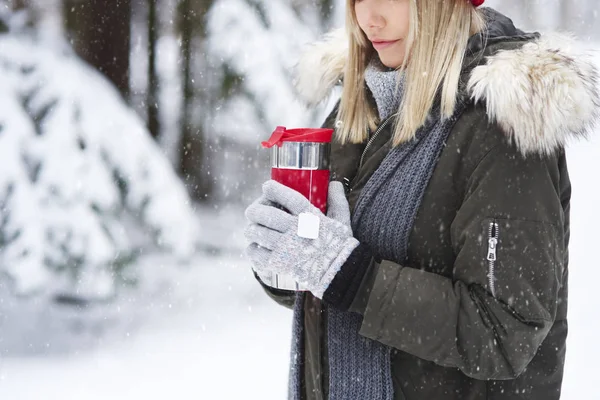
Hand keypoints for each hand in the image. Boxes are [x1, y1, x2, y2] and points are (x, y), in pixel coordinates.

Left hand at [244, 180, 358, 297]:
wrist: (339, 275)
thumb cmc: (340, 246)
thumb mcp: (342, 220)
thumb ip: (338, 200)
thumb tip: (334, 183)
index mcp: (310, 217)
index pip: (287, 198)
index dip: (273, 189)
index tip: (267, 187)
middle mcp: (296, 230)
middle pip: (264, 214)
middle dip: (255, 210)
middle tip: (254, 211)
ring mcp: (286, 248)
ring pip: (256, 232)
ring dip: (252, 228)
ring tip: (254, 229)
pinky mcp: (279, 264)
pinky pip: (256, 252)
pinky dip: (253, 248)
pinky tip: (256, 246)